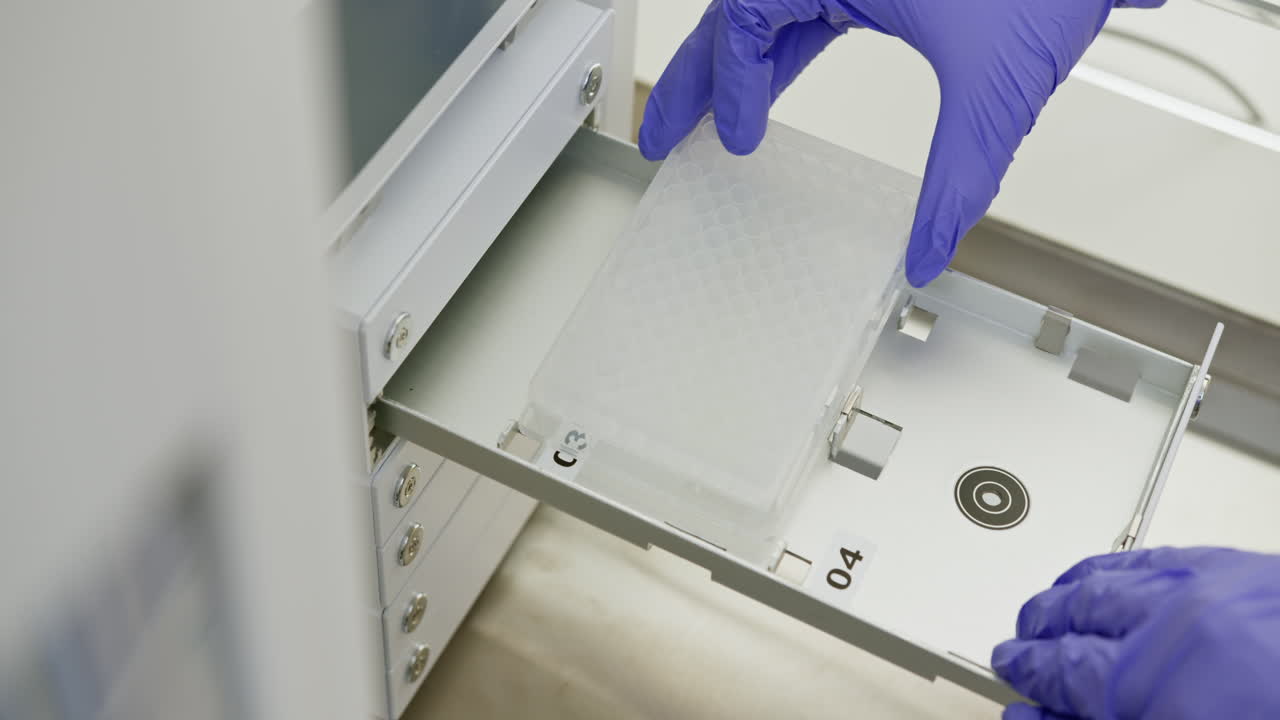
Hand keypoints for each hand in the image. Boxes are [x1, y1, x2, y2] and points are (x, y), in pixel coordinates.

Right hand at [638, 0, 1162, 286]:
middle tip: (664, 130)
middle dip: (697, 74)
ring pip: (767, 2)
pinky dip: (782, 41)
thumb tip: (930, 247)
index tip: (731, 141)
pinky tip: (776, 78)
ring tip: (710, 113)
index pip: (744, 18)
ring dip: (735, 58)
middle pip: (737, 8)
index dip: (728, 87)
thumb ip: (960, 177)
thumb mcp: (999, 85)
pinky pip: (806, 0)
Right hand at [992, 547, 1279, 718]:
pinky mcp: (1242, 570)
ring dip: (1067, 597)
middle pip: (1077, 618)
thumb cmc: (1273, 719)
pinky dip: (1119, 568)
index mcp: (1158, 687)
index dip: (1032, 685)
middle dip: (1037, 638)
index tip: (1020, 701)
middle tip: (1016, 656)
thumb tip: (1046, 715)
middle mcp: (1177, 626)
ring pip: (1110, 580)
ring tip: (1045, 612)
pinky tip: (1103, 576)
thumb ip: (1104, 719)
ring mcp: (1211, 591)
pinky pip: (1159, 558)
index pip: (1062, 672)